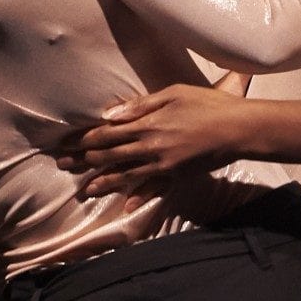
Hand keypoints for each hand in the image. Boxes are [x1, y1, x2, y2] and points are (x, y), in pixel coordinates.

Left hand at [54, 84, 250, 198]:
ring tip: (83, 190)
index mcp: (147, 123)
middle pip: (109, 156)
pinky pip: (152, 188)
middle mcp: (150, 147)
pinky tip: (125, 207)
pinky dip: (138, 197)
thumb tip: (110, 114)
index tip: (65, 143)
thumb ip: (141, 105)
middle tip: (62, 165)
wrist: (238, 129)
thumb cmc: (208, 105)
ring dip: (102, 183)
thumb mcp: (173, 93)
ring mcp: (163, 165)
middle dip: (83, 161)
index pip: (106, 133)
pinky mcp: (176, 176)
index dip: (83, 139)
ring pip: (125, 176)